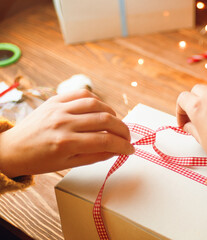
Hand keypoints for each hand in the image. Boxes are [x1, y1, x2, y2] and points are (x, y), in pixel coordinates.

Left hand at [0, 89, 133, 177]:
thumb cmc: (40, 160)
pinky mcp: (56, 99)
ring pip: (96, 104)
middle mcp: (64, 123)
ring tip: (114, 124)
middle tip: (127, 137)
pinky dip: (97, 101)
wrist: (12, 148)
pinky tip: (100, 110)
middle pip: (105, 120)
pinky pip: (82, 94)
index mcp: (66, 143)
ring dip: (112, 114)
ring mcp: (59, 108)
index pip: (105, 141)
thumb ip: (95, 156)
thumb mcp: (68, 165)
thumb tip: (116, 150)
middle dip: (123, 129)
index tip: (130, 149)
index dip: (123, 146)